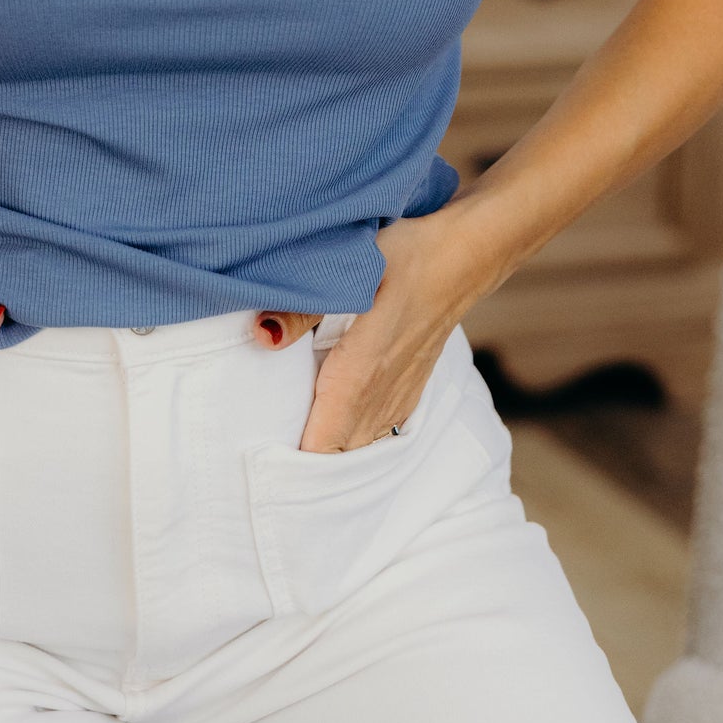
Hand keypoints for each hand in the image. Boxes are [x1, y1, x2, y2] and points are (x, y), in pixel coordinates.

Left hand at [252, 209, 489, 452]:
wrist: (461, 257)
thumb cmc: (404, 259)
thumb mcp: (349, 272)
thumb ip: (303, 309)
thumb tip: (261, 336)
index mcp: (361, 374)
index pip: (323, 445)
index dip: (292, 463)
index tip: (262, 465)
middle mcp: (382, 395)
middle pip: (337, 454)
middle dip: (303, 465)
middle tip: (265, 459)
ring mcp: (400, 395)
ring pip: (359, 445)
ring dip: (328, 451)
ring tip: (290, 449)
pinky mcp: (409, 387)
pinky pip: (377, 430)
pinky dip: (351, 437)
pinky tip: (332, 423)